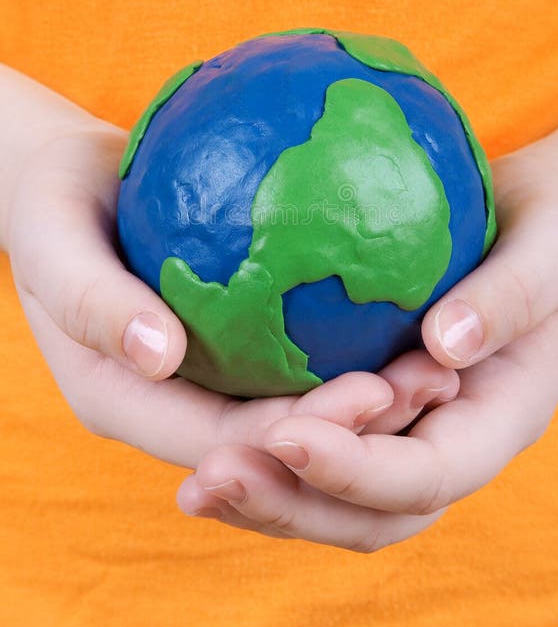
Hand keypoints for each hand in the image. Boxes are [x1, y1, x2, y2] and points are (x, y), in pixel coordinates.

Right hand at [6, 110, 457, 466]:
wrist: (59, 183)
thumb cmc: (48, 204)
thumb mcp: (52, 241)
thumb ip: (94, 301)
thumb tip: (162, 356)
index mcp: (124, 401)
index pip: (224, 442)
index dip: (301, 436)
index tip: (375, 394)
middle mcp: (169, 405)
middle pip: (274, 442)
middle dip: (354, 430)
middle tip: (430, 382)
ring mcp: (200, 379)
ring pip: (293, 406)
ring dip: (366, 396)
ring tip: (439, 361)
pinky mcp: (227, 344)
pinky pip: (291, 355)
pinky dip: (346, 345)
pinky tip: (405, 310)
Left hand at [176, 116, 557, 550]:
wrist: (534, 226)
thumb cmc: (553, 230)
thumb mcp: (550, 249)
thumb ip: (510, 297)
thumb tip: (443, 346)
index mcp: (497, 420)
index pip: (428, 474)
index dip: (359, 469)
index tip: (287, 434)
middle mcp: (450, 442)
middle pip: (371, 515)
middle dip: (291, 507)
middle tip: (208, 482)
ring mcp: (410, 432)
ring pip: (336, 499)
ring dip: (267, 497)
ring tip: (195, 482)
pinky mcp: (372, 408)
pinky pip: (318, 447)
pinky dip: (266, 453)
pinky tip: (208, 432)